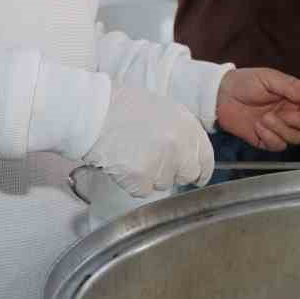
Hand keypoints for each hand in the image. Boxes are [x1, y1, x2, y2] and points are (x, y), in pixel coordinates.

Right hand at [82, 85, 212, 195]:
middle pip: (187, 175)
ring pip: (163, 184)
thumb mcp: (163, 110)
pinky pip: (142, 190)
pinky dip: (132, 182)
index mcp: (188, 125)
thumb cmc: (123, 107)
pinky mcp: (142, 177)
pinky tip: (122, 163)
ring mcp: (162, 162)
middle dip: (173, 173)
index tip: (196, 178)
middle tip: (153, 162)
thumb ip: (181, 132)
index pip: (206, 158)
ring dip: (150, 176)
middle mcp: (180, 145)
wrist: (93, 111)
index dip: (200, 170)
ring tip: (132, 155)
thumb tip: (189, 154)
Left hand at [216, 67, 299, 150]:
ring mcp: (278, 127)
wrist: (220, 96)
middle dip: (299, 121)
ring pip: (296, 138)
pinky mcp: (266, 140)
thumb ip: (292, 87)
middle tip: (282, 113)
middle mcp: (289, 112)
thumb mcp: (269, 78)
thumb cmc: (244, 82)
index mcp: (293, 96)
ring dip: (282, 129)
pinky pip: (278, 145)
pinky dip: (270, 137)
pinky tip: (259, 127)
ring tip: (264, 118)